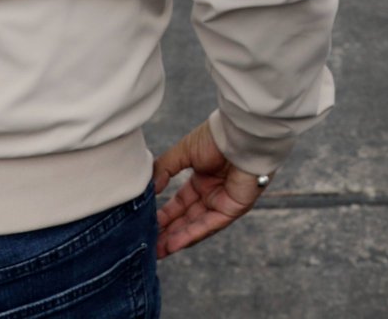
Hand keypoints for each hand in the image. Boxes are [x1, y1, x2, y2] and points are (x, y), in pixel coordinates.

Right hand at [153, 120, 265, 254]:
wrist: (241, 136)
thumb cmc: (215, 138)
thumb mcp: (183, 152)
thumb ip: (164, 168)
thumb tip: (150, 189)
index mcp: (202, 179)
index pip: (180, 203)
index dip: (164, 216)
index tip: (147, 226)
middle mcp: (213, 193)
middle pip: (187, 218)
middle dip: (168, 233)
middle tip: (148, 246)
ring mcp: (223, 202)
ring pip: (196, 226)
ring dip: (176, 239)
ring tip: (156, 252)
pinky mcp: (233, 209)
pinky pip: (209, 225)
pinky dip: (191, 235)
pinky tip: (173, 245)